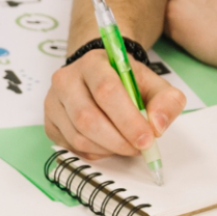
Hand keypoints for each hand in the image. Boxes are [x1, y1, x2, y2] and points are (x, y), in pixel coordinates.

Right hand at [45, 49, 185, 160]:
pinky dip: (94, 152)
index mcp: (93, 63)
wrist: (98, 76)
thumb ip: (166, 101)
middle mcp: (66, 81)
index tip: (147, 138)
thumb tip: (157, 126)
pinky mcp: (50, 124)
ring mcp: (53, 104)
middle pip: (88, 118)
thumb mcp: (153, 82)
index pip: (106, 91)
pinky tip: (108, 145)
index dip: (128, 119)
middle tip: (139, 149)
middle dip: (118, 140)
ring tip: (126, 146)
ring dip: (107, 149)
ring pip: (78, 137)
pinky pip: (71, 147)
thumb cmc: (124, 80)